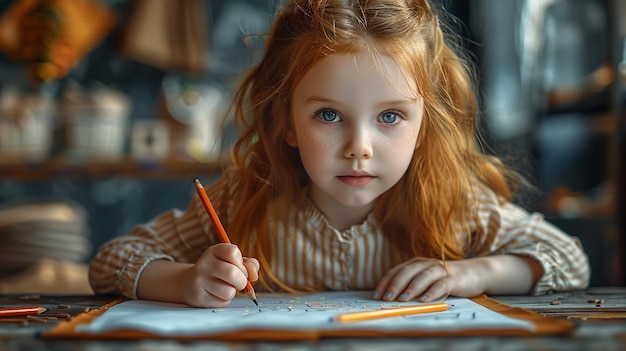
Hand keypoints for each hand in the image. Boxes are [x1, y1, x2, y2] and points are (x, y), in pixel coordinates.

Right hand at [179, 243, 258, 307]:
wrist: (190, 283)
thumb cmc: (219, 271)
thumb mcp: (233, 262)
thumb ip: (249, 265)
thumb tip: (253, 276)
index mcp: (214, 251)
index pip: (233, 252)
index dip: (242, 263)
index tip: (241, 268)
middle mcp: (205, 263)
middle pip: (231, 273)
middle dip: (242, 281)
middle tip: (239, 282)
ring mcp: (199, 280)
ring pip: (229, 291)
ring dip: (233, 292)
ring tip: (226, 288)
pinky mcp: (199, 297)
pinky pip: (222, 302)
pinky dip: (225, 300)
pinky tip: (217, 295)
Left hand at [373, 255, 540, 301]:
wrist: (474, 273)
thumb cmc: (444, 278)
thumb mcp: (425, 279)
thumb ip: (410, 284)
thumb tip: (390, 298)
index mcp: (417, 263)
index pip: (397, 270)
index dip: (386, 282)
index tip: (376, 294)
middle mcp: (427, 264)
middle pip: (408, 272)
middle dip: (395, 285)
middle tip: (386, 297)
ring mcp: (441, 270)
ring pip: (423, 276)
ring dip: (412, 288)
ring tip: (402, 299)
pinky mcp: (454, 279)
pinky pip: (442, 285)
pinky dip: (432, 292)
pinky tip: (425, 300)